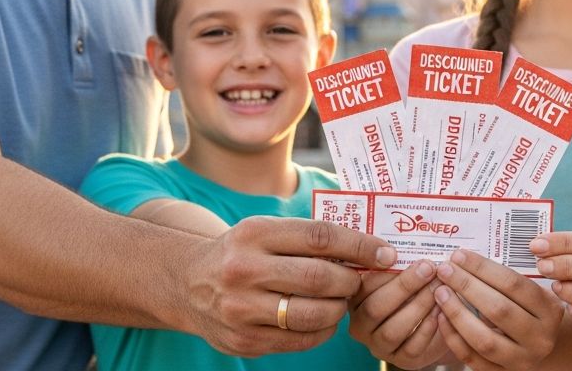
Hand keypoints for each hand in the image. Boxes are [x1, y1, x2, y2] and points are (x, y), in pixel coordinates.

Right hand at [186, 216, 396, 356]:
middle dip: (350, 280)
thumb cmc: (241, 252)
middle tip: (358, 280)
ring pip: (313, 314)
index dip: (359, 245)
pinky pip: (300, 340)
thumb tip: (367, 247)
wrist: (187, 283)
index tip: (384, 253)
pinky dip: (322, 330)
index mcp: (254, 234)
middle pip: (320, 278)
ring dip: (339, 308)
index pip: (320, 237)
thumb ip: (307, 237)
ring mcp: (241, 309)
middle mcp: (244, 270)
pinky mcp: (244, 340)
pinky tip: (323, 319)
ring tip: (341, 300)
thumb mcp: (264, 230)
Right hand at [349, 260, 450, 368]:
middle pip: (376, 308)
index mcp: (354, 299)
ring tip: (439, 287)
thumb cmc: (412, 289)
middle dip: (404, 286)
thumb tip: (407, 233)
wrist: (432, 323)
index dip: (381, 269)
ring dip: (419, 305)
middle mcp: (361, 325)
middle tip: (428, 267)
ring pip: (393, 329)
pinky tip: (442, 309)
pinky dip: (429, 327)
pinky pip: (413, 346)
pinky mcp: (401, 360)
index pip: (360, 285)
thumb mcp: (398, 272)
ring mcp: (379, 345)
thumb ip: (396, 259)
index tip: (403, 252)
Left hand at [433, 249, 563, 369]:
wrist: (537, 345)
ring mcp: (522, 360)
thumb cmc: (528, 310)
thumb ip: (507, 279)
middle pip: (499, 309)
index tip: (459, 255)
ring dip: (457, 313)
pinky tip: (441, 317)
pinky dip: (453, 337)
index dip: (483, 268)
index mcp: (550, 311)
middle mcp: (540, 338)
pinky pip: (472, 358)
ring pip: (484, 339)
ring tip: (440, 292)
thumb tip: (464, 260)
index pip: (514, 284)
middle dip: (467, 286)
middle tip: (445, 270)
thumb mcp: (531, 293)